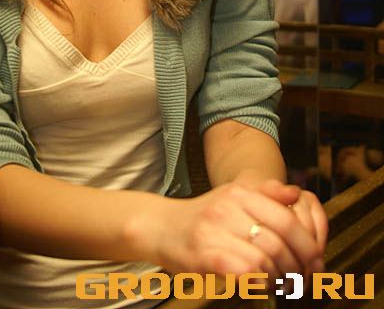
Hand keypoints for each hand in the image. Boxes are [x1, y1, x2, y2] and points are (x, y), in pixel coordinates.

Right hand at [146, 180, 324, 280]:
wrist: (161, 227)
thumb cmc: (203, 216)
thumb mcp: (232, 194)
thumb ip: (265, 192)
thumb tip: (296, 193)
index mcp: (239, 193)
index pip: (287, 218)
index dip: (308, 244)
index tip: (316, 262)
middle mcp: (228, 208)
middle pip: (279, 241)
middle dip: (299, 266)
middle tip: (304, 279)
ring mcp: (215, 231)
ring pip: (265, 260)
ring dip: (280, 278)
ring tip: (281, 284)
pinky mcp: (205, 256)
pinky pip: (245, 272)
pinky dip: (259, 283)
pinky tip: (260, 285)